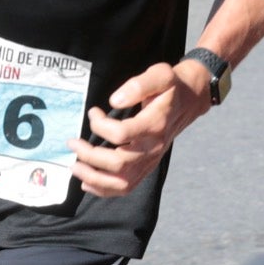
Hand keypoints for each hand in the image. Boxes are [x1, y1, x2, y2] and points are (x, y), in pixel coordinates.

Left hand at [68, 61, 210, 196]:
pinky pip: (127, 187)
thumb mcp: (160, 74)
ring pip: (122, 181)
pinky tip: (88, 183)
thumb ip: (138, 85)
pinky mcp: (148, 166)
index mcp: (155, 124)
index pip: (121, 134)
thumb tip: (114, 101)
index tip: (93, 112)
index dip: (100, 125)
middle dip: (90, 155)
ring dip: (95, 178)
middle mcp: (154, 147)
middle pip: (118, 162)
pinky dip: (105, 190)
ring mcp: (152, 160)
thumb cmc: (171, 86)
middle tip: (72, 143)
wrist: (191, 99)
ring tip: (75, 167)